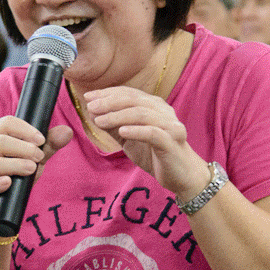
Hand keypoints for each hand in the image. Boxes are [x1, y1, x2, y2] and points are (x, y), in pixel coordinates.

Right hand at [0, 115, 72, 205]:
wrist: (4, 200)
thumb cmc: (18, 172)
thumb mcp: (34, 157)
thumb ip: (49, 144)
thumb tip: (67, 131)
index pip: (5, 123)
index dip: (24, 129)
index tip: (41, 140)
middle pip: (0, 141)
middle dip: (23, 148)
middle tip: (40, 156)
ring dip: (14, 164)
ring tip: (31, 168)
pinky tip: (9, 182)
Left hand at [83, 86, 210, 200]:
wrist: (181, 176)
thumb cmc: (155, 154)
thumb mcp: (129, 138)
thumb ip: (113, 125)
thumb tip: (93, 112)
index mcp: (153, 106)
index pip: (129, 93)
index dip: (107, 93)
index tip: (88, 97)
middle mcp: (163, 111)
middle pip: (134, 100)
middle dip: (109, 102)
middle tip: (91, 107)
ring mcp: (170, 125)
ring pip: (142, 114)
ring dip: (118, 116)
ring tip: (99, 121)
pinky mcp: (172, 142)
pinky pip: (153, 133)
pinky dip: (136, 130)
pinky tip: (121, 132)